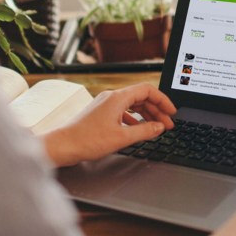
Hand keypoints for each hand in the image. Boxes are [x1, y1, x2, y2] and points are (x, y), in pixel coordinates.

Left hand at [43, 83, 176, 166]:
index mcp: (118, 98)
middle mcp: (111, 97)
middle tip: (167, 124)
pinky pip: (122, 111)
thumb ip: (144, 131)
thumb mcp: (122, 137)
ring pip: (132, 104)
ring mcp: (104, 104)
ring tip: (156, 127)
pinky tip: (137, 128)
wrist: (63, 145)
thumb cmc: (87, 140)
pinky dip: (134, 118)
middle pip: (141, 97)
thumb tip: (159, 127)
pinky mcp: (99, 113)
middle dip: (156, 110)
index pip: (147, 90)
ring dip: (146, 114)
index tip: (171, 112)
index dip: (163, 100)